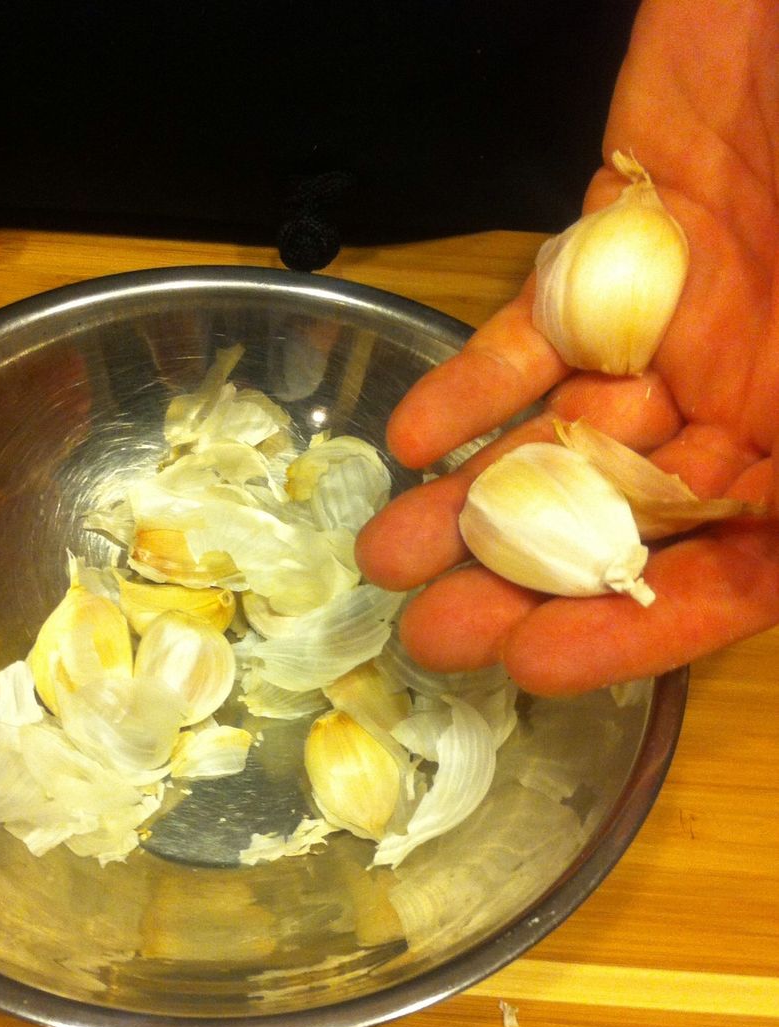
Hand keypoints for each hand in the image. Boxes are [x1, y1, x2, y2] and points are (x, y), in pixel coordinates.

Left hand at [356, 0, 778, 695]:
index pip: (735, 572)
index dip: (643, 627)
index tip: (541, 665)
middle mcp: (753, 400)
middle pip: (628, 520)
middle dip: (527, 581)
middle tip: (434, 633)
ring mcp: (676, 330)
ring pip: (564, 438)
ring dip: (475, 500)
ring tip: (389, 557)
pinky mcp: (609, 257)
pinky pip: (534, 334)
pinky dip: (474, 384)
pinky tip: (415, 437)